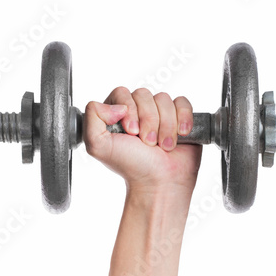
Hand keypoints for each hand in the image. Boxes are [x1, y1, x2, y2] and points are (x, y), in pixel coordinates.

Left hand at [84, 87, 201, 194]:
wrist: (160, 183)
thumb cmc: (132, 167)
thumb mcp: (97, 145)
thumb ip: (91, 116)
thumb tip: (116, 104)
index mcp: (116, 114)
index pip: (122, 93)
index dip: (129, 110)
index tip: (132, 132)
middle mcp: (137, 111)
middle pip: (144, 94)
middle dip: (148, 120)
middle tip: (148, 143)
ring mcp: (159, 114)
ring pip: (164, 100)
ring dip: (165, 125)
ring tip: (164, 146)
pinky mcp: (180, 117)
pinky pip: (183, 103)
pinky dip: (184, 118)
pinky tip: (181, 135)